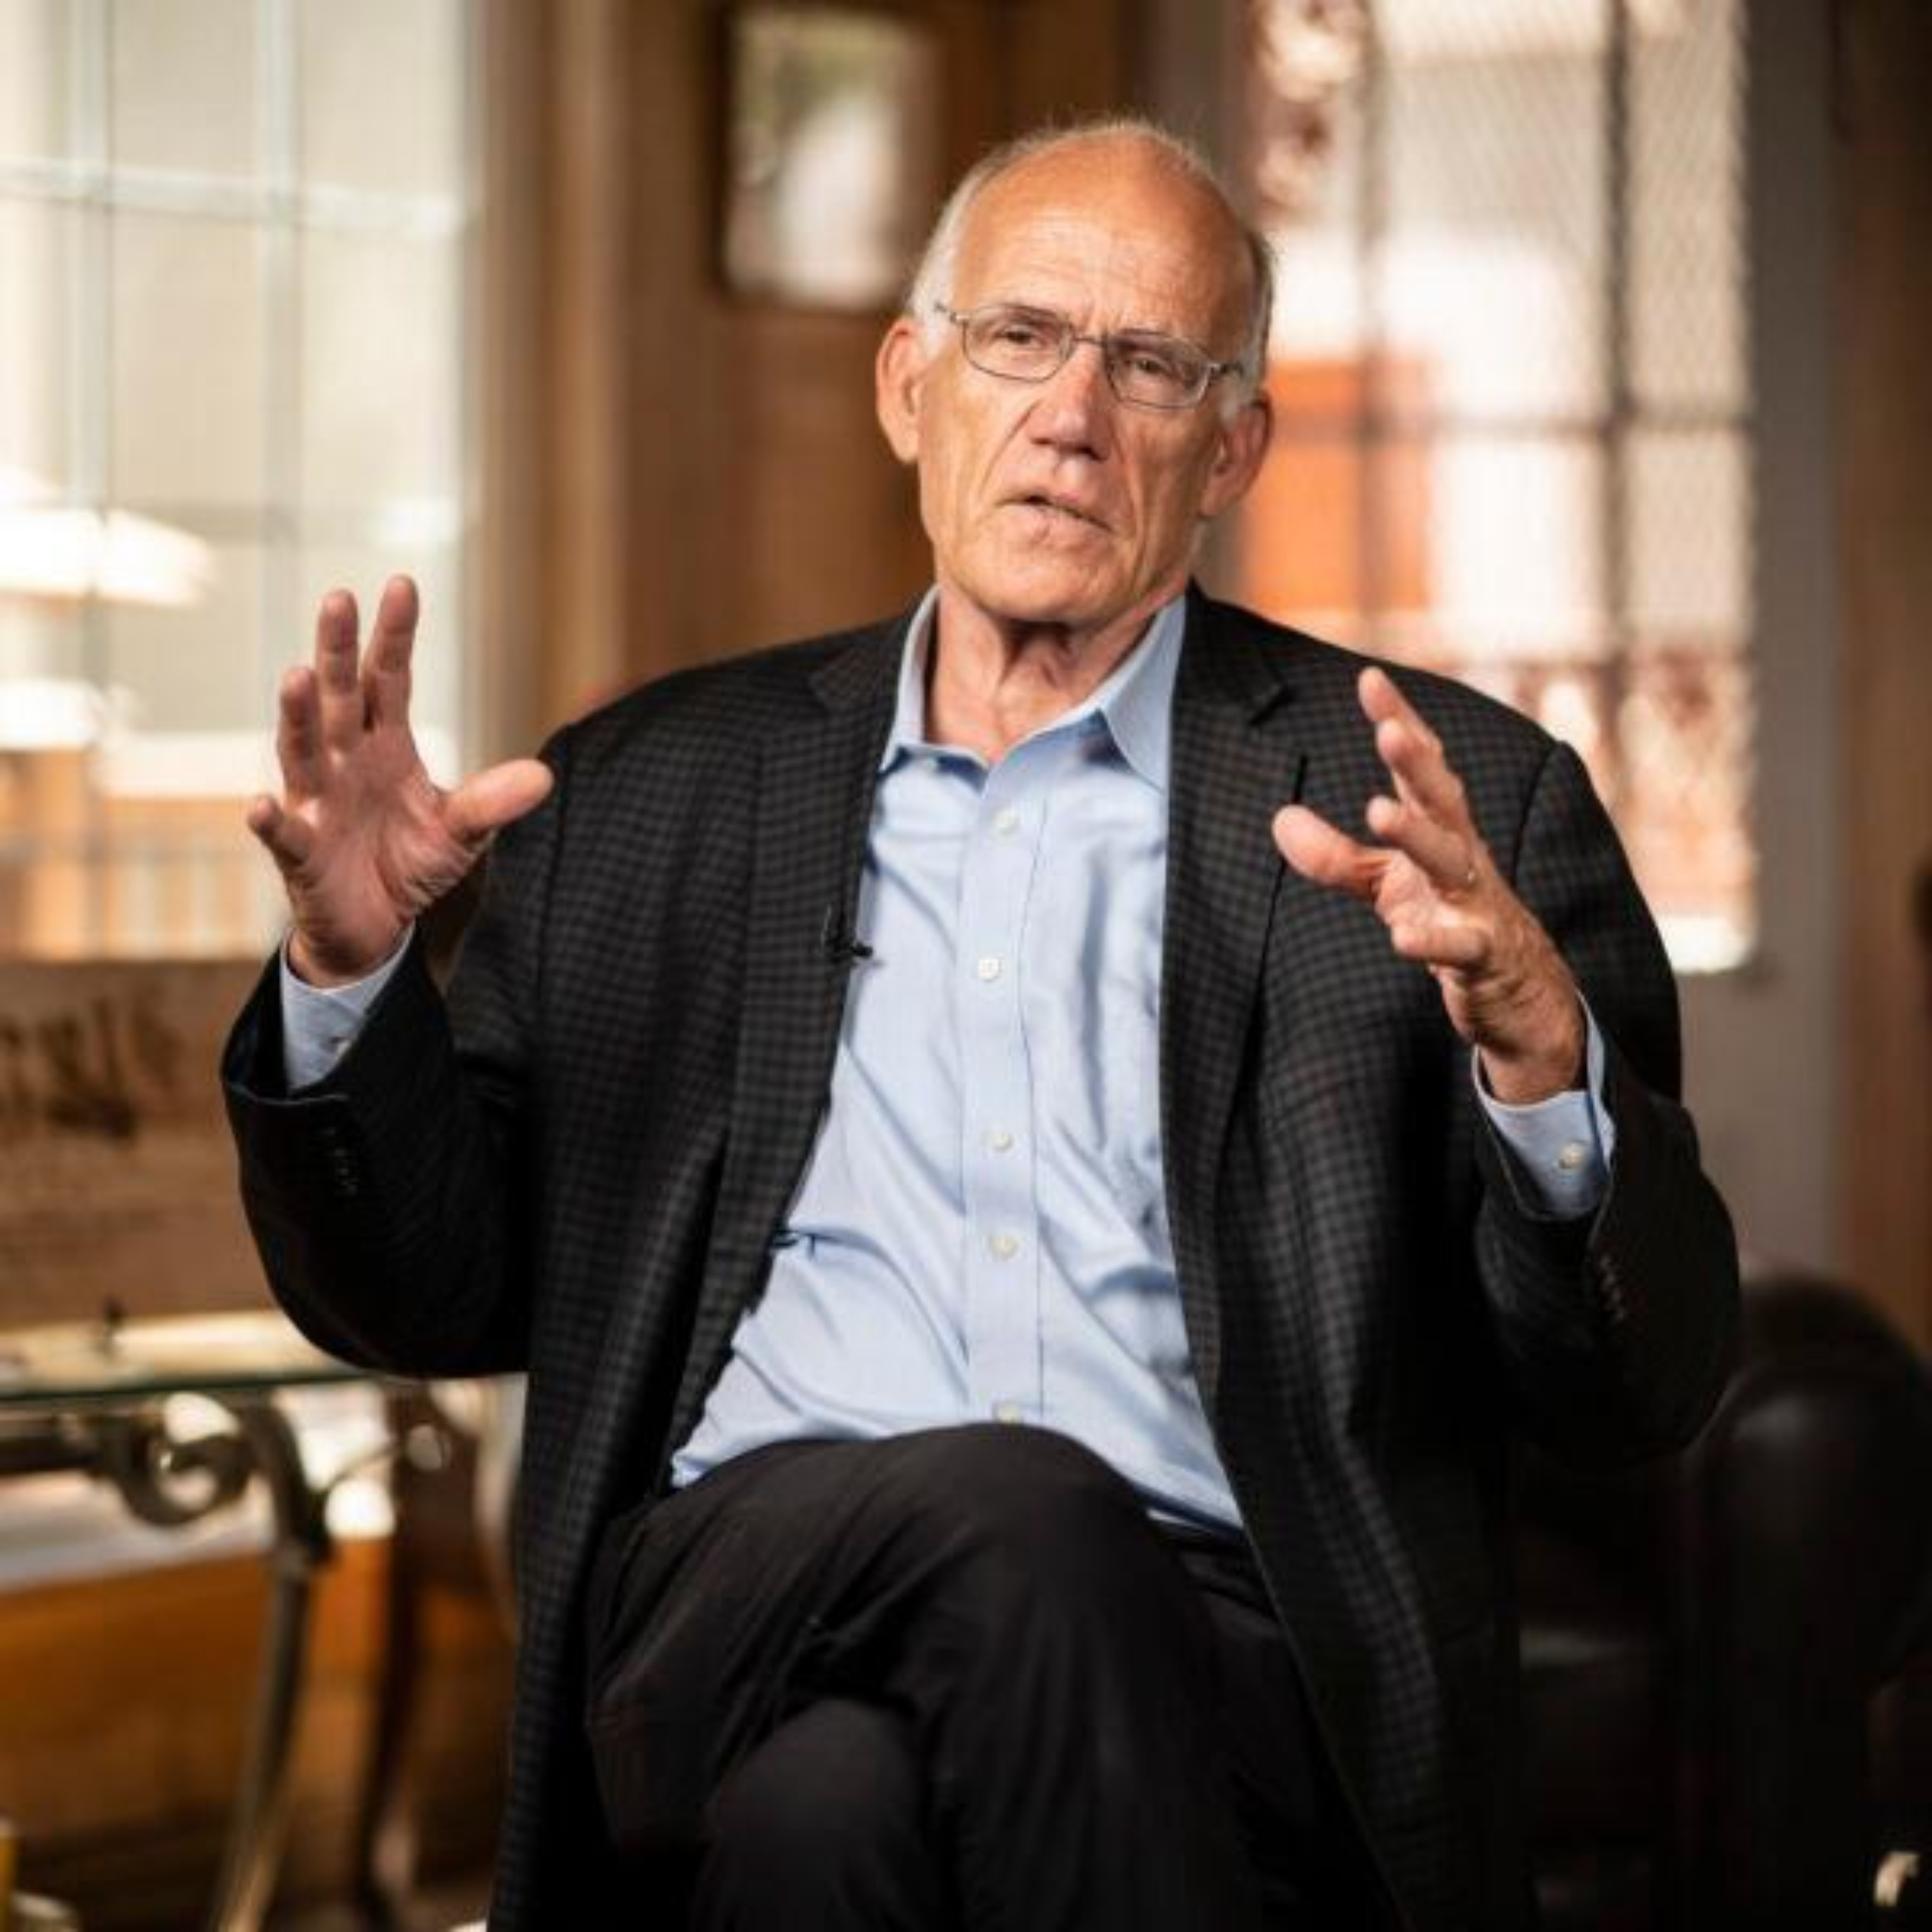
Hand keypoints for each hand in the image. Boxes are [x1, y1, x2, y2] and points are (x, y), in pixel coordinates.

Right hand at [247, 576, 553, 985]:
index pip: (388, 679)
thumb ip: (491, 802)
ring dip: (299, 714)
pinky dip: (270, 819)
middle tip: (338, 598)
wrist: (374, 926)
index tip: (403, 584)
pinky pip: (282, 832)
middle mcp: (343, 761)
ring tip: (298, 675)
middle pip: (339, 696)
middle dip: (336, 649)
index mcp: (384, 745)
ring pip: (301, 749)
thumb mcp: (459, 832)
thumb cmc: (408, 864)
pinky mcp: (300, 851)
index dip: (393, 635)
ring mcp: (316, 802)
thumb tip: (544, 776)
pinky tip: (261, 803)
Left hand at [1271, 666, 1584, 1104]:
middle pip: (1443, 801)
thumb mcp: (1388, 886)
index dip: (1400, 721)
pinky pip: (1460, 946)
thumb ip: (1337, 855)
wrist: (1522, 993)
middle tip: (1389, 730)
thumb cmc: (1454, 921)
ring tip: (1377, 812)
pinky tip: (1401, 938)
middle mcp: (1464, 856)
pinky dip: (1432, 941)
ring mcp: (1478, 904)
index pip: (1421, 769)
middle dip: (1418, 764)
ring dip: (1417, 836)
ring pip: (1451, 862)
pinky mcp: (1484, 957)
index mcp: (1442, 831)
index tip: (1370, 678)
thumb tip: (1280, 818)